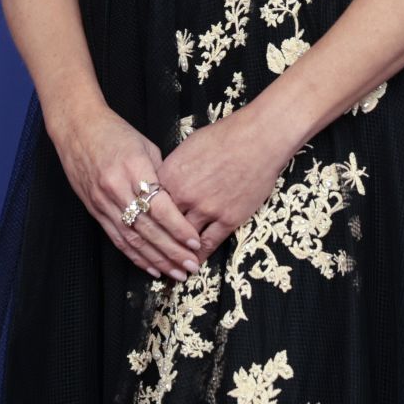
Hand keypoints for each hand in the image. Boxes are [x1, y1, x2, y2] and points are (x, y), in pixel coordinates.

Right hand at [49, 105, 205, 280]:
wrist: (76, 127)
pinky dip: (136, 256)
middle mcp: (116, 188)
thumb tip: (180, 202)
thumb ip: (161, 175)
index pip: (159, 206)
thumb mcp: (145, 145)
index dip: (178, 227)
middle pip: (148, 228)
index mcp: (133, 168)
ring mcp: (103, 202)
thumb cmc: (115, 132)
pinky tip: (152, 268)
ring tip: (177, 273)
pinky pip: (118, 238)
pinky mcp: (95, 210)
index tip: (196, 242)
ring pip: (133, 239)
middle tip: (192, 266)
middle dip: (172, 251)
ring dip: (156, 259)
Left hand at [155, 104, 300, 264]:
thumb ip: (174, 170)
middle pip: (164, 226)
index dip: (147, 218)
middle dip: (158, 243)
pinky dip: (200, 256)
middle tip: (154, 256)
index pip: (150, 204)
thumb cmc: (224, 136)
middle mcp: (184, 195)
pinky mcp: (228, 219)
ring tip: (173, 266)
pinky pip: (209, 244)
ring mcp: (206, 209)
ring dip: (178, 255)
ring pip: (185, 240)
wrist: (259, 139)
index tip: (144, 230)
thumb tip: (167, 183)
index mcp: (171, 175)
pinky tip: (195, 262)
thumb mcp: (188, 147)